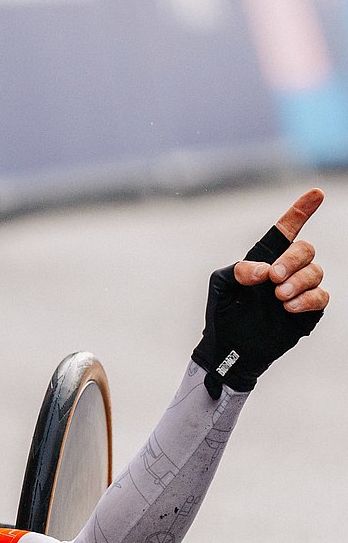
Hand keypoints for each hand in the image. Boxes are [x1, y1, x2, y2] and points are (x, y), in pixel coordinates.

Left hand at [191, 189, 328, 397]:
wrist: (228, 348)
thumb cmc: (222, 314)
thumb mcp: (220, 286)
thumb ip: (238, 270)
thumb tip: (263, 270)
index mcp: (263, 259)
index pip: (285, 231)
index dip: (300, 212)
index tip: (316, 194)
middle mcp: (285, 270)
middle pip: (305, 249)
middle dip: (292, 259)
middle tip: (272, 277)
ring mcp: (298, 290)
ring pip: (315, 272)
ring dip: (298, 281)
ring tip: (278, 296)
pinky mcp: (308, 311)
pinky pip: (321, 296)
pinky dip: (307, 299)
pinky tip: (288, 307)